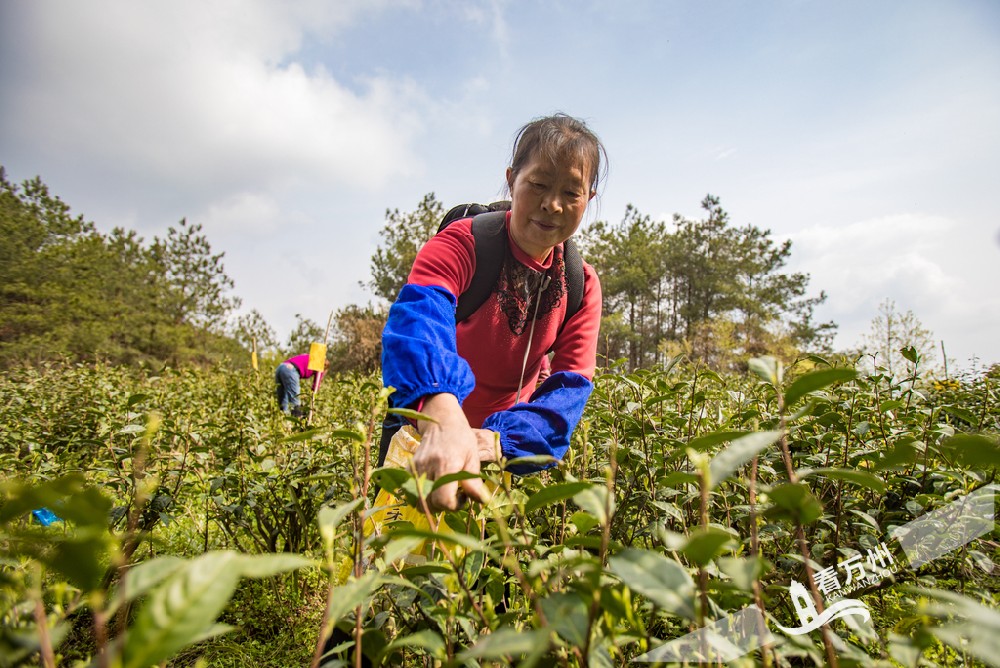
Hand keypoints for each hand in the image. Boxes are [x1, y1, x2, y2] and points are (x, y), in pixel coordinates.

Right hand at [411, 394, 491, 511]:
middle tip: (454, 495)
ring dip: (431, 504)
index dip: (455, 505)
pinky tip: (433, 487)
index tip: (463, 497)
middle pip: (430, 505)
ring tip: (443, 492)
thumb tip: (481, 502)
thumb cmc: (461, 439)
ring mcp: (415, 468)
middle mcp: (427, 467)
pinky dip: (421, 496)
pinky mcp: (408, 468)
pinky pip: (411, 492)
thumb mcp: (472, 458)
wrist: (441, 421)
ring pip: (418, 501)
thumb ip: (473, 482)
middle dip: (444, 506)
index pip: (443, 500)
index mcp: (446, 465)